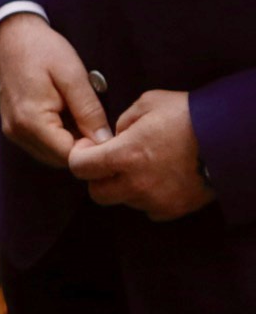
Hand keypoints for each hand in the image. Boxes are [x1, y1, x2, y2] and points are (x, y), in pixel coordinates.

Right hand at [0, 13, 110, 167]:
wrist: (12, 36)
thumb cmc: (42, 50)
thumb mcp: (73, 76)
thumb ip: (89, 111)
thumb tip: (105, 141)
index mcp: (31, 121)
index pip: (69, 155)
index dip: (93, 150)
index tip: (109, 132)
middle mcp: (18, 132)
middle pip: (60, 159)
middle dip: (83, 148)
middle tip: (100, 124)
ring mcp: (14, 131)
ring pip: (51, 154)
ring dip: (72, 143)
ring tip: (85, 118)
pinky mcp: (14, 127)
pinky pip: (42, 144)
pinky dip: (60, 137)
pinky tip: (69, 117)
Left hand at [68, 89, 213, 221]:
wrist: (233, 137)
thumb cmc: (190, 115)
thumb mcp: (147, 104)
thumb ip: (121, 122)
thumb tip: (112, 136)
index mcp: (124, 155)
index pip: (79, 168)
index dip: (80, 156)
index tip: (89, 148)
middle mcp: (136, 183)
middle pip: (97, 193)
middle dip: (98, 178)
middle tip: (111, 162)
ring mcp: (156, 200)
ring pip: (123, 201)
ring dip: (124, 187)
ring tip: (142, 167)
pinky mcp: (175, 209)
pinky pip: (148, 210)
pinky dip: (147, 198)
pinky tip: (159, 179)